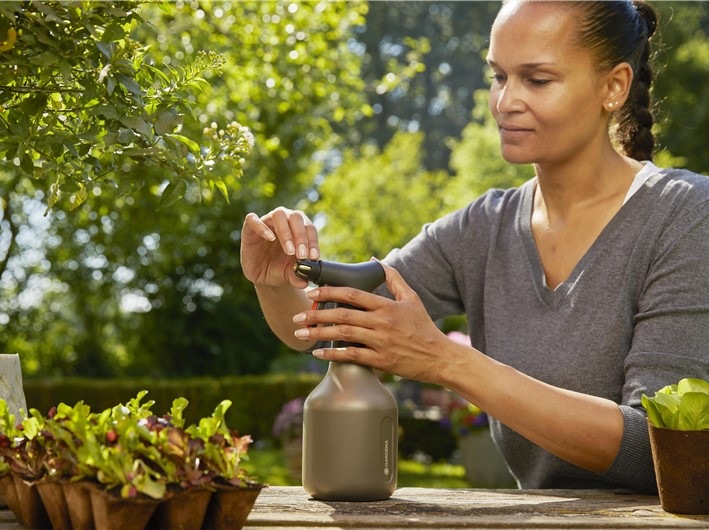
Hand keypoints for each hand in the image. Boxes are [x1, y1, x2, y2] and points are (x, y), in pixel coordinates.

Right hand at [240, 207, 319, 288]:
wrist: (262, 275)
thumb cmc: (279, 269)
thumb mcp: (290, 274)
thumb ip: (298, 277)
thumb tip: (304, 282)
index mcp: (299, 228)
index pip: (309, 228)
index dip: (313, 241)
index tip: (314, 257)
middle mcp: (285, 221)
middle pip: (296, 217)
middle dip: (301, 237)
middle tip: (302, 255)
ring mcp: (267, 222)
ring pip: (279, 214)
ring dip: (286, 232)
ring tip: (289, 250)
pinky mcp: (250, 228)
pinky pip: (252, 219)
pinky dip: (262, 227)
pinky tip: (270, 238)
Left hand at [292, 263, 451, 382]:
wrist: (439, 357)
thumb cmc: (424, 327)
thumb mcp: (412, 298)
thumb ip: (393, 278)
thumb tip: (376, 260)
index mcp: (387, 306)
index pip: (353, 294)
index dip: (329, 292)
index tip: (312, 292)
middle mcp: (382, 322)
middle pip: (343, 315)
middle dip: (316, 314)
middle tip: (298, 314)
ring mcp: (381, 342)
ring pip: (344, 335)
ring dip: (319, 333)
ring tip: (301, 332)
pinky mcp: (382, 361)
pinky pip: (352, 356)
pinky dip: (333, 354)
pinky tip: (318, 352)